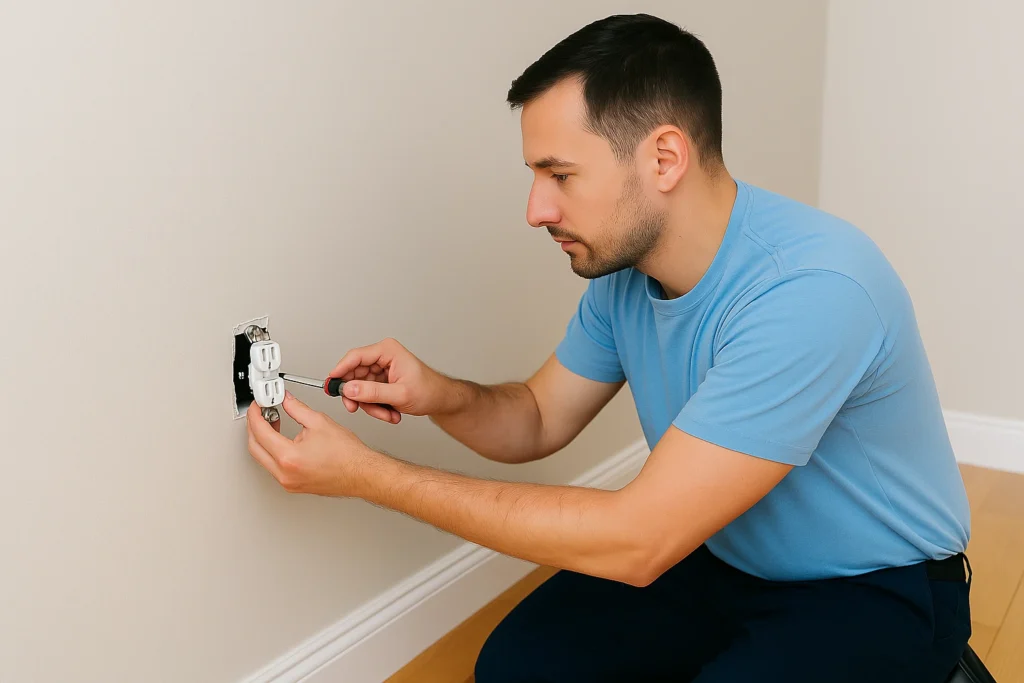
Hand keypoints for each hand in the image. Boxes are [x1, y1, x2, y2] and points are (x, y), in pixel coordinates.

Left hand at [246, 393, 384, 496]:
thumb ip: (296, 408)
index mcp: (289, 457)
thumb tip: (285, 400)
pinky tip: (280, 440)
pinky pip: (273, 467)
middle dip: (254, 427)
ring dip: (262, 440)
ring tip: (273, 423)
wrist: (361, 473)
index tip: (258, 405)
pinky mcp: (292, 485)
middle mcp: (284, 474)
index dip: (256, 414)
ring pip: (262, 458)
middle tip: (261, 412)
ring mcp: (287, 482)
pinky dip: (272, 451)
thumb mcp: (319, 422)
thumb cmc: (347, 455)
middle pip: (254, 447)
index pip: (260, 432)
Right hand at [329, 337, 453, 422]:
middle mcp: (381, 357)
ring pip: (360, 389)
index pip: (355, 357)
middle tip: (356, 409)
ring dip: (371, 406)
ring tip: (388, 415)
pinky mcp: (380, 382)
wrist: (441, 400)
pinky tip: (391, 414)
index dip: (340, 371)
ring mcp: (380, 370)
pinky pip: (367, 396)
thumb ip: (373, 392)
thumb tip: (349, 389)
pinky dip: (377, 408)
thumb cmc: (429, 391)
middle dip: (358, 396)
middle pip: (354, 375)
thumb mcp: (400, 395)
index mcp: (387, 351)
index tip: (331, 385)